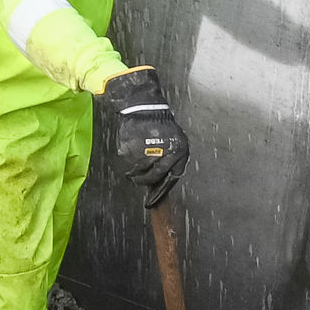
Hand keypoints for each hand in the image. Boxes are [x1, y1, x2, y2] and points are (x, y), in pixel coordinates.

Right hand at [99, 67, 188, 206]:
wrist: (145, 108)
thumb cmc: (162, 126)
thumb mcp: (175, 142)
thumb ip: (171, 161)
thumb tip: (162, 183)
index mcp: (180, 152)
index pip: (171, 178)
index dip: (161, 191)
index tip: (152, 201)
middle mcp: (166, 152)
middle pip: (154, 176)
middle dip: (145, 181)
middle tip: (138, 181)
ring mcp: (148, 150)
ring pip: (139, 170)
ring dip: (135, 170)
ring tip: (135, 160)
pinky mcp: (132, 147)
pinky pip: (128, 160)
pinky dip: (128, 158)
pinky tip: (132, 147)